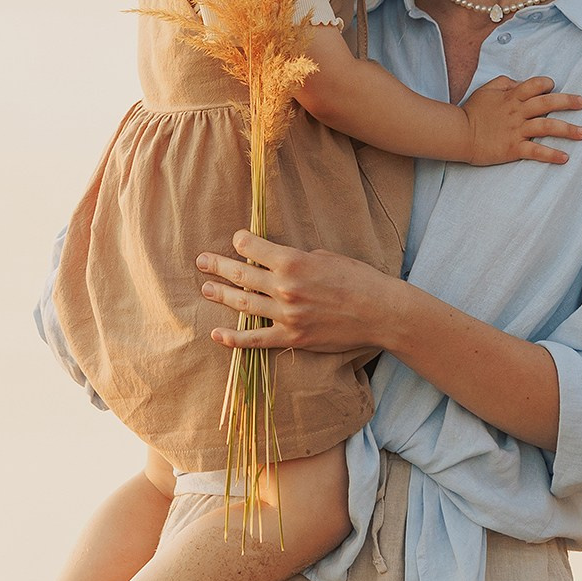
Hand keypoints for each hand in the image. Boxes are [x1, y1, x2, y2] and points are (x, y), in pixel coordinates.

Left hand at [195, 233, 404, 351]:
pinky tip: (218, 333)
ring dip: (222, 295)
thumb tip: (276, 259)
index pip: (252, 248)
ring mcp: (287, 315)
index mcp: (293, 262)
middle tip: (201, 262)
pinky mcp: (292, 337)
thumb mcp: (326, 257)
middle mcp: (285, 288)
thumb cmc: (358, 279)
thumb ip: (297, 258)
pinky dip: (234, 338)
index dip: (241, 242)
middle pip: (241, 275)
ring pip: (244, 304)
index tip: (236, 240)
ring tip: (206, 289)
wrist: (380, 312)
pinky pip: (256, 339)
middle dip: (218, 266)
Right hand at [461, 76, 581, 165]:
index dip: (547, 85)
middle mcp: (518, 112)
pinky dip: (551, 155)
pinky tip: (564, 158)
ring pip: (547, 126)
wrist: (459, 134)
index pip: (535, 85)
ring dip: (567, 130)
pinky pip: (537, 151)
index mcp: (511, 96)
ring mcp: (517, 130)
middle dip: (568, 102)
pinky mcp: (514, 148)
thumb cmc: (471, 112)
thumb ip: (505, 83)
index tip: (553, 88)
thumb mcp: (486, 89)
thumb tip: (520, 83)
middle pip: (548, 103)